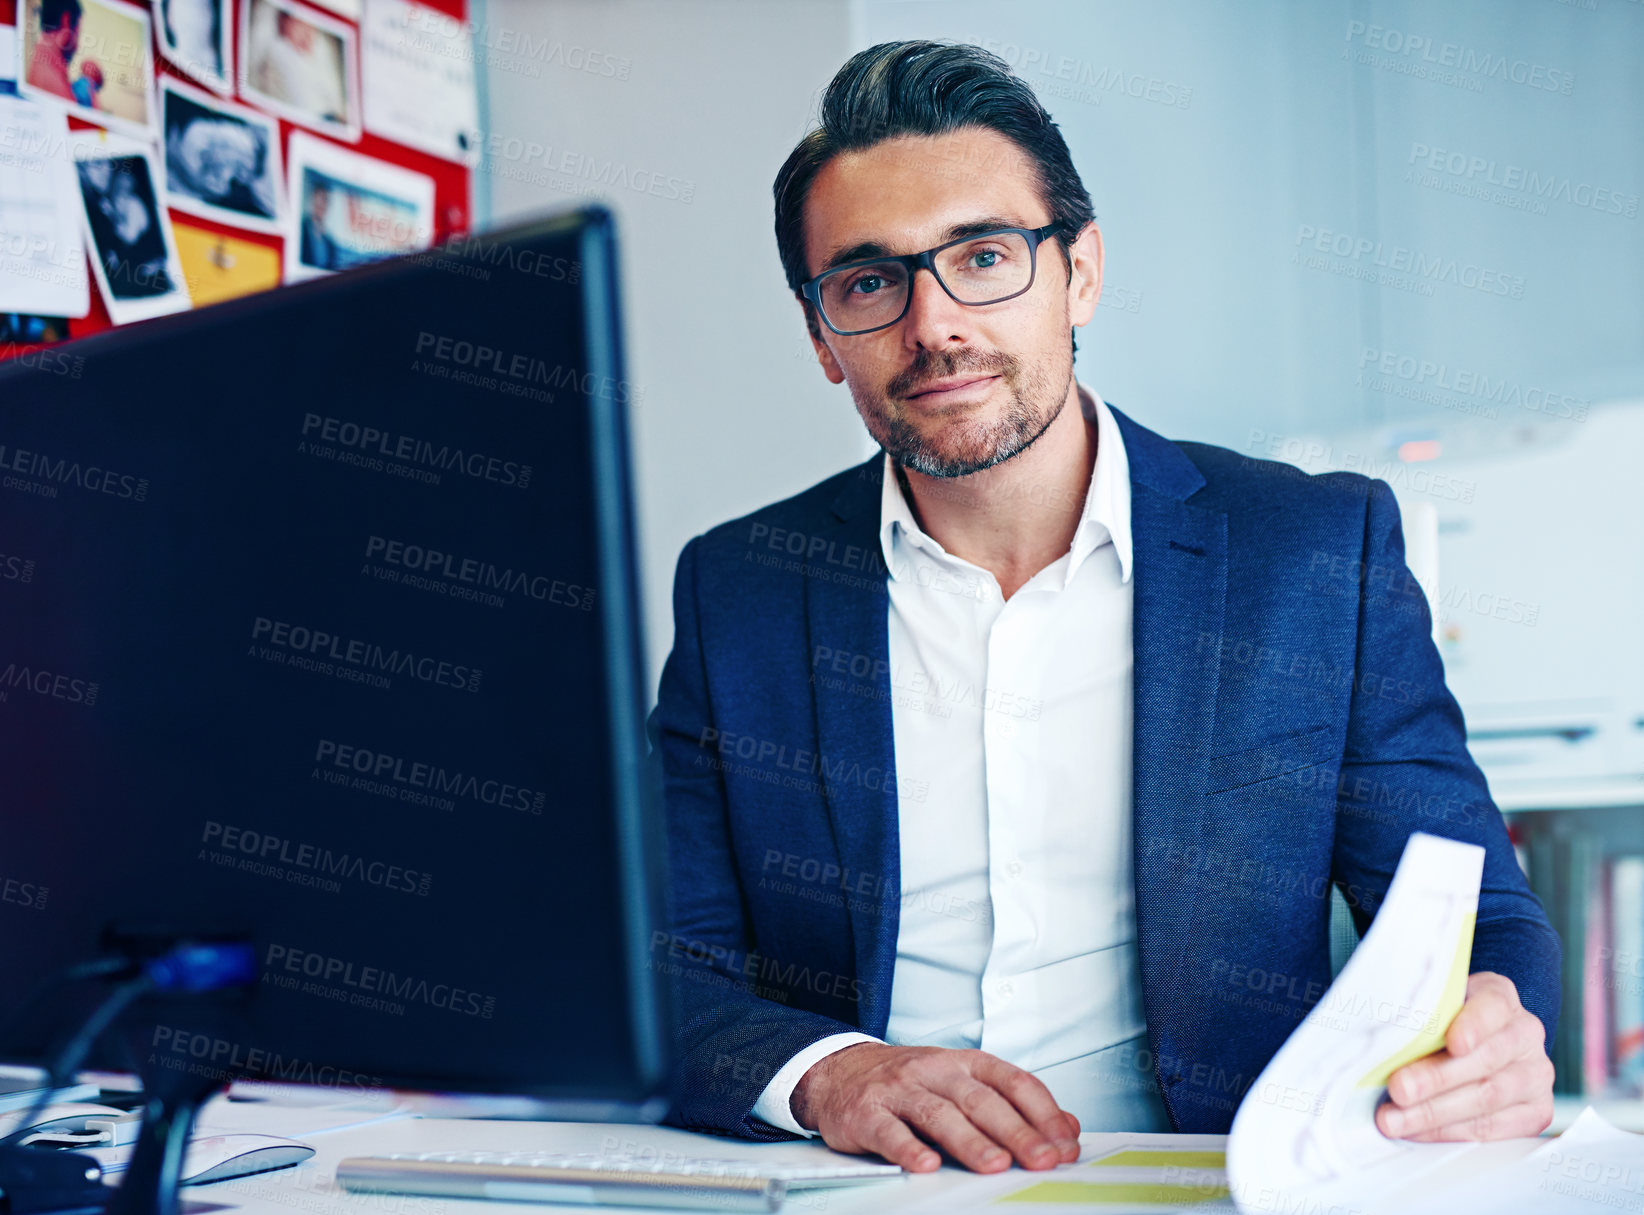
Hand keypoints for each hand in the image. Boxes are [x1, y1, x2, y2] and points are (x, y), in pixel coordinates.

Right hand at [790, 1043, 1080, 1172]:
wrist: (838, 1071)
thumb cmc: (910, 1083)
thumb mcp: (961, 1083)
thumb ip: (1011, 1105)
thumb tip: (1067, 1129)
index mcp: (964, 1062)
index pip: (1012, 1081)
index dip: (1043, 1112)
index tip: (1065, 1143)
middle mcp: (934, 1070)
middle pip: (980, 1099)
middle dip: (1016, 1131)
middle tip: (1042, 1158)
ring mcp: (898, 1089)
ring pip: (938, 1113)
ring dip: (969, 1141)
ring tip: (994, 1164)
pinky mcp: (866, 1112)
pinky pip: (888, 1130)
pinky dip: (907, 1148)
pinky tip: (925, 1165)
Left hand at [1375, 971, 1554, 1140]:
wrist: (1479, 1042)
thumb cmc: (1443, 1021)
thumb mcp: (1432, 1005)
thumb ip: (1417, 1015)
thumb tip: (1378, 1038)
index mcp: (1499, 996)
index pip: (1493, 1005)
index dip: (1473, 1025)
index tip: (1452, 1042)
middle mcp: (1525, 1034)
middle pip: (1484, 1059)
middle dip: (1436, 1078)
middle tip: (1398, 1089)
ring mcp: (1535, 1075)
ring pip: (1487, 1097)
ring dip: (1435, 1112)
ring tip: (1395, 1119)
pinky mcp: (1537, 1112)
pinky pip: (1493, 1128)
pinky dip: (1449, 1131)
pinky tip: (1418, 1131)